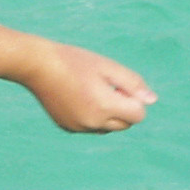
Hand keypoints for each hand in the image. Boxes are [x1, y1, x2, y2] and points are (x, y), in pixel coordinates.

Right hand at [22, 43, 153, 132]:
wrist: (37, 66)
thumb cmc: (74, 61)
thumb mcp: (107, 66)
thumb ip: (133, 83)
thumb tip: (152, 100)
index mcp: (105, 106)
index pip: (138, 115)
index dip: (133, 98)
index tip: (118, 84)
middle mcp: (92, 122)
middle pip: (125, 124)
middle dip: (123, 108)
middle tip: (105, 86)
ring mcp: (78, 128)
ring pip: (107, 128)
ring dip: (108, 114)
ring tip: (91, 91)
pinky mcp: (67, 128)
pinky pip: (90, 127)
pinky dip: (91, 117)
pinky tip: (77, 97)